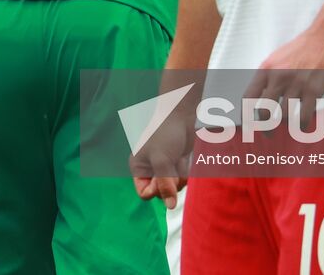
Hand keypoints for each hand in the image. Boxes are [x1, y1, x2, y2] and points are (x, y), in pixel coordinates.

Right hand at [130, 92, 196, 210]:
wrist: (181, 115)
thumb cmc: (166, 134)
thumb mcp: (162, 161)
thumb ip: (165, 185)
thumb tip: (171, 207)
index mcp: (138, 168)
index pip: (144, 193)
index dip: (155, 190)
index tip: (162, 178)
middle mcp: (149, 171)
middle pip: (160, 193)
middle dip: (170, 183)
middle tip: (171, 165)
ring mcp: (163, 169)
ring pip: (173, 189)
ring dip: (179, 178)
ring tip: (178, 161)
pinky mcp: (176, 166)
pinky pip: (181, 181)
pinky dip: (185, 173)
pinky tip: (184, 160)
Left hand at [244, 27, 323, 129]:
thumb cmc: (301, 49)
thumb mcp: (277, 59)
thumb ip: (268, 78)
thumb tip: (259, 98)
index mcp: (266, 70)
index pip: (248, 97)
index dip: (245, 115)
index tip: (248, 126)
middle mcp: (278, 77)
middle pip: (264, 111)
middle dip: (265, 127)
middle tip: (269, 133)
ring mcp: (296, 84)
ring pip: (284, 116)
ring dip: (285, 126)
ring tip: (289, 127)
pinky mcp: (313, 90)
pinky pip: (303, 116)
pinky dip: (301, 125)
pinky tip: (302, 124)